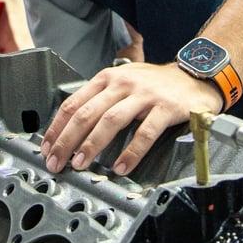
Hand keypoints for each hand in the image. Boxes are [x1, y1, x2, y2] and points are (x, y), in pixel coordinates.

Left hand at [40, 61, 222, 175]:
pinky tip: (121, 167)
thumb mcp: (123, 83)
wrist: (194, 76)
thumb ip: (100, 100)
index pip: (73, 103)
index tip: (47, 148)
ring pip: (110, 120)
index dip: (57, 128)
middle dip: (67, 140)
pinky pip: (145, 132)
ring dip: (92, 145)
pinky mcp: (165, 107)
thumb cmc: (155, 85)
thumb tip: (71, 129)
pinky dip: (131, 152)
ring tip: (81, 164)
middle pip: (86, 113)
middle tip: (57, 161)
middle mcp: (122, 83)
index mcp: (107, 78)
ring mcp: (144, 94)